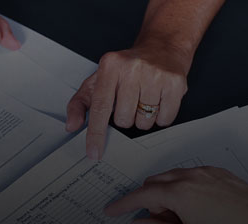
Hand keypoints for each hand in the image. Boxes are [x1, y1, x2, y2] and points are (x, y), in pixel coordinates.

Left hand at [66, 40, 190, 158]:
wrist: (162, 47)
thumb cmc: (128, 67)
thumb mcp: (99, 80)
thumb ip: (81, 102)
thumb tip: (72, 125)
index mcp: (110, 66)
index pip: (100, 107)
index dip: (96, 133)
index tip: (94, 153)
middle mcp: (132, 68)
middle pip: (123, 120)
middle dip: (126, 117)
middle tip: (130, 101)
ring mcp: (155, 75)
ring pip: (144, 122)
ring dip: (144, 118)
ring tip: (145, 98)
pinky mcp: (175, 83)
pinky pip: (164, 119)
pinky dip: (161, 117)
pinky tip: (159, 100)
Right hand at [104, 167, 247, 223]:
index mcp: (179, 193)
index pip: (141, 195)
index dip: (123, 204)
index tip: (110, 211)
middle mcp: (189, 176)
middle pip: (155, 183)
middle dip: (149, 202)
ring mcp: (205, 171)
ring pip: (172, 177)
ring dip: (165, 195)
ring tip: (182, 220)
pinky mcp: (218, 172)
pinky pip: (189, 175)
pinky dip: (182, 189)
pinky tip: (197, 209)